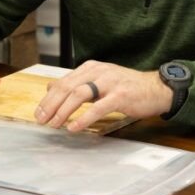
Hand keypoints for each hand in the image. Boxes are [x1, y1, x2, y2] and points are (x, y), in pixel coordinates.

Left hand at [34, 59, 171, 131]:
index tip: (38, 112)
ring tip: (54, 124)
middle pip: (67, 87)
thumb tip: (50, 88)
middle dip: (51, 105)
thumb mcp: (99, 81)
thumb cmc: (127, 87)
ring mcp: (109, 83)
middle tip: (41, 119)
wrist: (157, 88)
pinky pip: (98, 107)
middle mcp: (98, 72)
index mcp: (90, 68)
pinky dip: (83, 118)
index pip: (63, 82)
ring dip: (63, 110)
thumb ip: (76, 84)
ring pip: (79, 95)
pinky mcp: (120, 96)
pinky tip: (74, 127)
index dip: (48, 98)